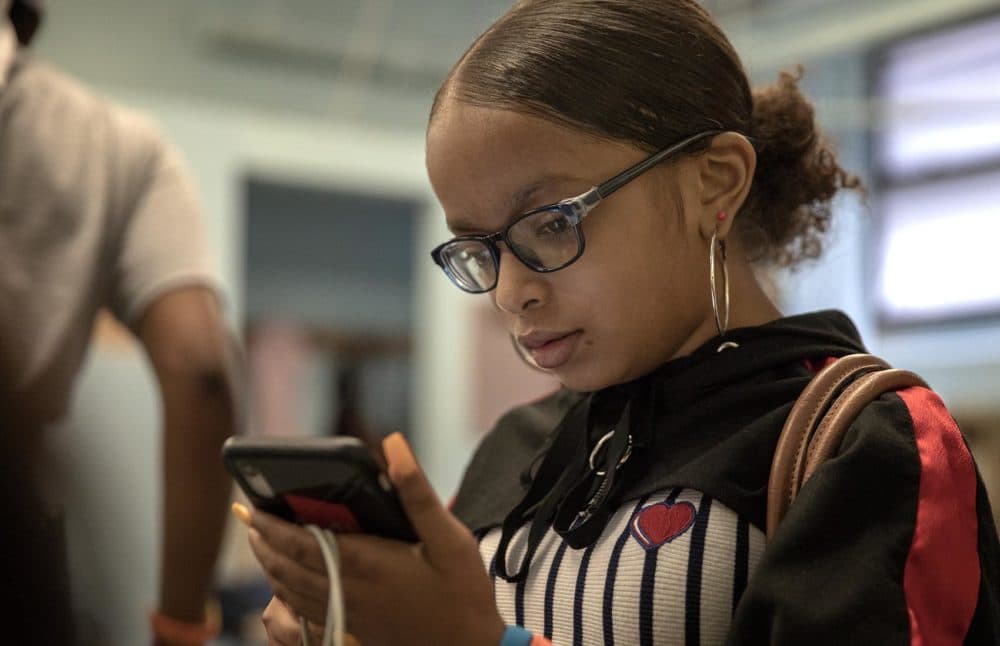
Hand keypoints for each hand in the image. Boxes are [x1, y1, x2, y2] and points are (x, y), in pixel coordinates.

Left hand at [243, 433, 505, 645]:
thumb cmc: (461, 593)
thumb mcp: (450, 537)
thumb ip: (417, 491)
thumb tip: (393, 445)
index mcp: (367, 563)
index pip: (302, 542)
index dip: (272, 525)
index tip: (251, 505)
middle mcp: (350, 590)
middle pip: (288, 566)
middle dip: (264, 542)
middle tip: (248, 518)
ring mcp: (349, 612)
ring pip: (291, 590)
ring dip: (270, 565)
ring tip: (260, 543)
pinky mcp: (354, 626)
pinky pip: (305, 609)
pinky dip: (286, 591)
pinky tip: (286, 581)